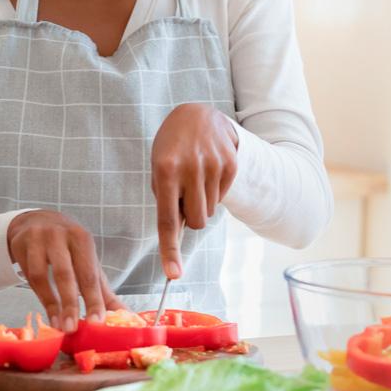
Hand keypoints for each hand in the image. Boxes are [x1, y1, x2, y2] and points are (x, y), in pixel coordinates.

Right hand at [7, 210, 124, 331]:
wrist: (37, 221)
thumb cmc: (67, 248)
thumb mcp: (87, 262)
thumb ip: (103, 291)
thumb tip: (126, 317)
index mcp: (82, 239)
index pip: (89, 273)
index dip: (93, 299)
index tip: (97, 322)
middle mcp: (60, 235)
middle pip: (64, 273)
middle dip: (69, 303)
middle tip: (72, 328)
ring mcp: (37, 238)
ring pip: (41, 274)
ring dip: (50, 303)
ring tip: (58, 325)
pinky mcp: (20, 244)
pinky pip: (28, 274)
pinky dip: (38, 295)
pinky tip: (47, 311)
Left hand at [151, 103, 238, 279]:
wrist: (196, 115)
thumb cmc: (171, 148)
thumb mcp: (158, 168)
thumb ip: (165, 200)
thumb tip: (175, 236)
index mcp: (165, 171)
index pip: (167, 219)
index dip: (169, 249)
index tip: (173, 274)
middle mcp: (190, 169)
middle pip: (195, 222)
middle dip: (189, 217)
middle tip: (183, 195)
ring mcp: (214, 165)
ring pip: (209, 213)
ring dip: (201, 204)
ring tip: (194, 179)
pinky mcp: (232, 165)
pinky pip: (222, 198)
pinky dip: (213, 192)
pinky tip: (207, 172)